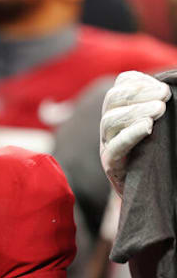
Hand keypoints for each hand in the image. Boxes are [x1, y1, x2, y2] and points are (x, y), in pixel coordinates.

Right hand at [100, 71, 170, 195]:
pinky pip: (115, 147)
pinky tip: (148, 127)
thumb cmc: (158, 158)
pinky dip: (130, 134)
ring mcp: (107, 147)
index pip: (118, 87)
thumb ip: (160, 109)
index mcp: (119, 114)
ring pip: (109, 121)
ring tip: (160, 109)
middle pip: (111, 101)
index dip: (136, 82)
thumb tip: (172, 87)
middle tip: (164, 95)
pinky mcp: (111, 166)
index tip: (161, 85)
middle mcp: (108, 129)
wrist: (148, 196)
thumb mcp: (160, 129)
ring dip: (135, 111)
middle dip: (138, 94)